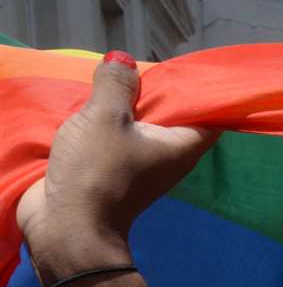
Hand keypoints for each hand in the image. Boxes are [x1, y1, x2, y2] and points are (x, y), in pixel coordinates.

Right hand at [15, 53, 215, 276]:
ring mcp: (144, 170)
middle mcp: (170, 159)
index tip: (188, 70)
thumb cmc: (97, 171)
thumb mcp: (106, 116)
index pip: (210, 115)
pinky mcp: (117, 176)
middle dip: (161, 95)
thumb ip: (116, 85)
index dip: (202, 92)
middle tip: (142, 70)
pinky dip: (112, 127)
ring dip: (131, 110)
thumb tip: (124, 60)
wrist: (68, 226)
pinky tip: (96, 111)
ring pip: (144, 131)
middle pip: (174, 119)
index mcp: (183, 146)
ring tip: (116, 85)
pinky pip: (121, 143)